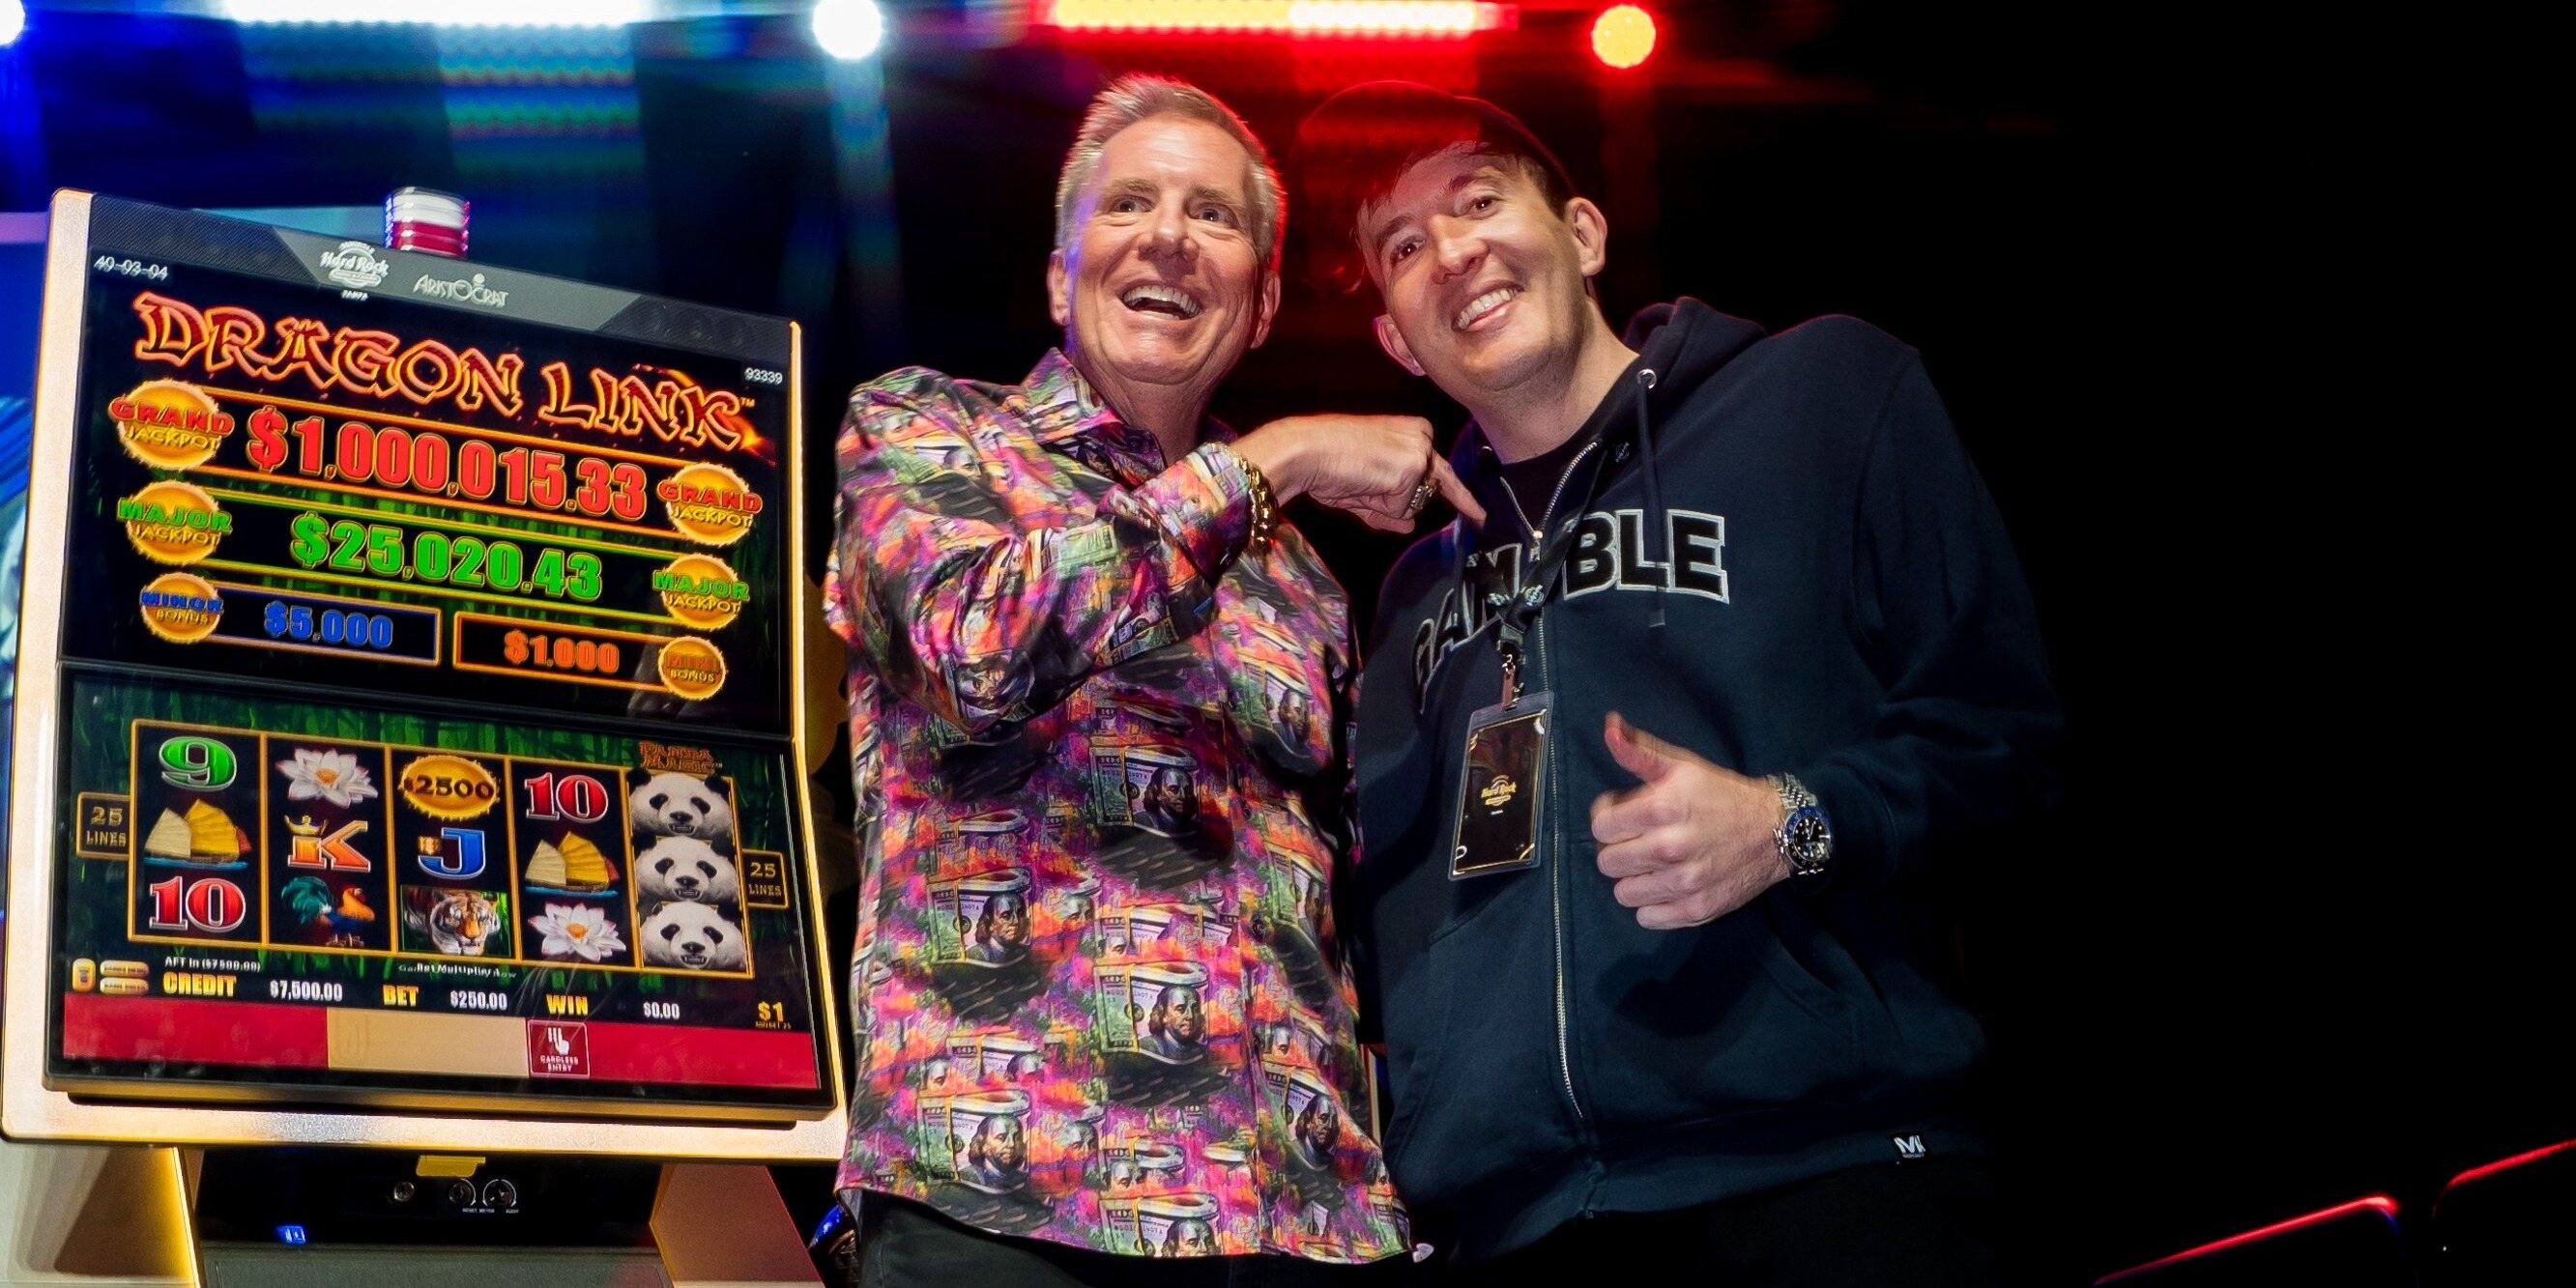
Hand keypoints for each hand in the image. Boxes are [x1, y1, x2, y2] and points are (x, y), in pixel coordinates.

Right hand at [1232, 414, 1485, 532]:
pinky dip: (1379, 507)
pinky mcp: (1413, 469)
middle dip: (1401, 501)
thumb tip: (1410, 524)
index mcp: (1413, 430)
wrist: (1307, 451)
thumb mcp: (1363, 487)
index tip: (1480, 516)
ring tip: (1356, 481)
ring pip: (1415, 503)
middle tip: (1378, 488)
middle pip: (1429, 491)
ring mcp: (1421, 452)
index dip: (1458, 496)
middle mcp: (1423, 436)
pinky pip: (1401, 509)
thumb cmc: (1327, 462)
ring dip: (1385, 504)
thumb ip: (1389, 505)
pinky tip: (1361, 484)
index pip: (1441, 471)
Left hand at [1590, 712, 1789, 929]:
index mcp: (1662, 808)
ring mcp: (1684, 883)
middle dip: (1618, 849)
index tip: (1625, 815)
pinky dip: (1653, 905)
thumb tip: (1608, 727)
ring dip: (1634, 880)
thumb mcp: (1681, 766)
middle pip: (1607, 862)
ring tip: (1653, 865)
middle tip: (1639, 841)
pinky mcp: (1696, 909)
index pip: (1599, 827)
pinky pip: (1647, 918)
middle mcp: (1670, 847)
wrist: (1776, 830)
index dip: (1608, 818)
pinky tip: (1667, 886)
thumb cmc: (1721, 795)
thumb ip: (1639, 750)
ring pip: (1623, 894)